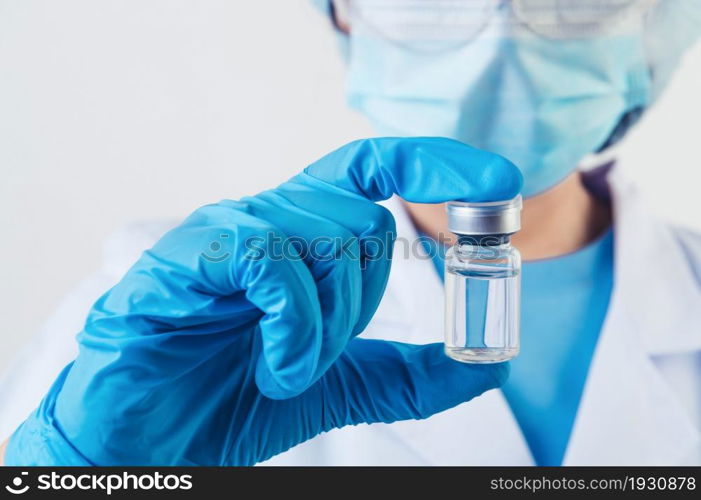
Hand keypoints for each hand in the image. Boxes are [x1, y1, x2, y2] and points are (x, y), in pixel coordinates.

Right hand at [5, 138, 520, 464]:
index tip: (496, 184)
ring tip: (283, 368)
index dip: (436, 164)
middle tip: (314, 356)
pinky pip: (273, 259)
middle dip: (360, 307)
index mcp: (298, 236)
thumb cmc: (227, 397)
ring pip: (326, 237)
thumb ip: (407, 372)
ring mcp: (225, 231)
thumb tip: (485, 364)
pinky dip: (293, 325)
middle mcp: (266, 218)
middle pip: (363, 223)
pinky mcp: (188, 256)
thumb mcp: (338, 384)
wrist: (149, 438)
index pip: (374, 170)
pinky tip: (273, 363)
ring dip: (325, 326)